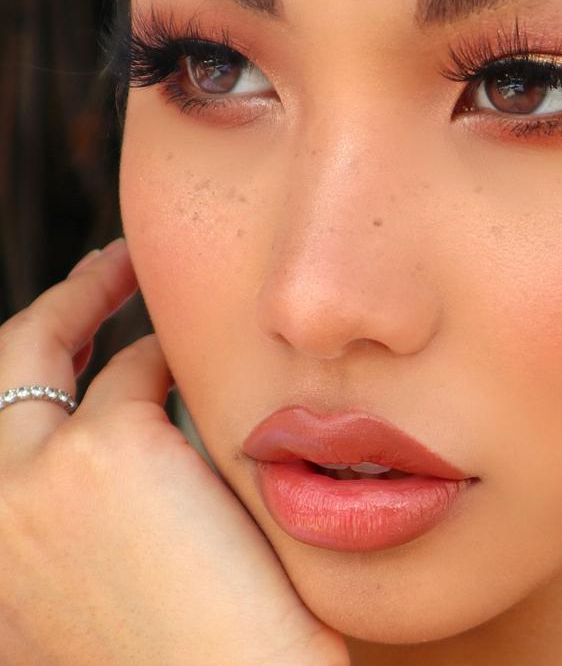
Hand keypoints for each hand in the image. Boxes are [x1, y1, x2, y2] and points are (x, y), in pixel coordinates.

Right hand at [0, 240, 349, 665]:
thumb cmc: (199, 645)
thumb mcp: (109, 581)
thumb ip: (96, 513)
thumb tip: (129, 439)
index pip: (4, 424)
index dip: (38, 371)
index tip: (78, 333)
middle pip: (12, 361)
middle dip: (61, 300)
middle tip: (108, 264)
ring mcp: (39, 472)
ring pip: (83, 357)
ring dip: (130, 322)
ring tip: (165, 297)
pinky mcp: (113, 445)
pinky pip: (150, 368)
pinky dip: (177, 359)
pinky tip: (211, 366)